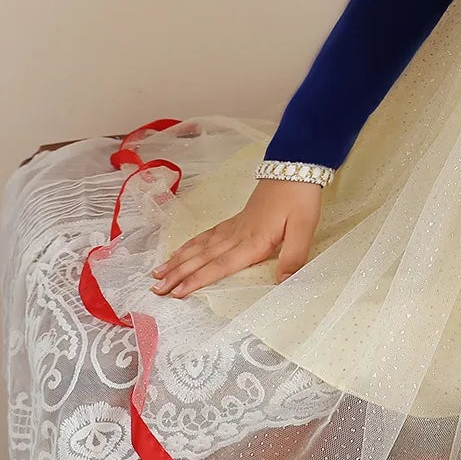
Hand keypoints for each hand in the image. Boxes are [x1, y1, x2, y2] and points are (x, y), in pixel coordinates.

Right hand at [149, 177, 321, 298]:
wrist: (295, 165)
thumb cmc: (300, 197)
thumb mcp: (304, 227)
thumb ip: (293, 256)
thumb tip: (284, 284)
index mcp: (253, 241)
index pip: (221, 265)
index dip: (199, 280)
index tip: (177, 293)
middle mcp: (238, 235)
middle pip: (204, 257)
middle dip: (179, 274)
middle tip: (155, 289)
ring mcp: (235, 226)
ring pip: (201, 246)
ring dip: (179, 260)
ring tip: (158, 272)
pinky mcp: (237, 219)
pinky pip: (208, 234)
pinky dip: (192, 243)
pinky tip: (183, 249)